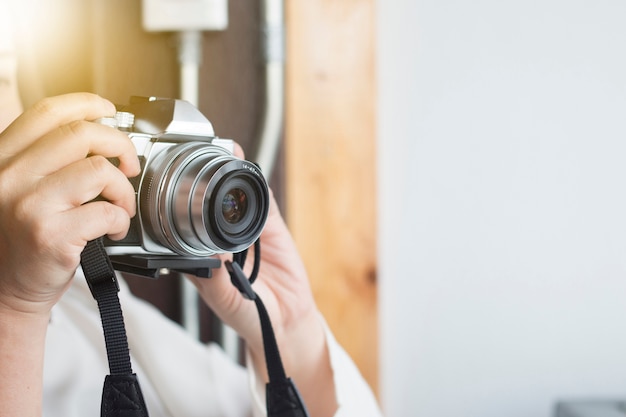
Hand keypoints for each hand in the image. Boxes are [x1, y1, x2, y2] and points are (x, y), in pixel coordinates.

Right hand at [0, 93, 139, 316]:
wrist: (6, 291)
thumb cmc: (20, 240)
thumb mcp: (20, 188)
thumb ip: (46, 160)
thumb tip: (100, 133)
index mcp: (3, 159)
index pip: (47, 113)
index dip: (86, 104)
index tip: (110, 111)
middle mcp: (9, 177)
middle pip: (81, 134)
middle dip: (119, 145)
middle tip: (128, 166)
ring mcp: (28, 206)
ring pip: (99, 170)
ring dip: (123, 190)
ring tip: (120, 206)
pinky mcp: (50, 235)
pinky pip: (106, 212)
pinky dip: (121, 220)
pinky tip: (113, 230)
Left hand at [188, 148, 337, 415]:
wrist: (286, 321)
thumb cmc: (248, 315)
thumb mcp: (225, 300)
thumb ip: (216, 279)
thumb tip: (213, 254)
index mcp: (202, 256)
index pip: (186, 223)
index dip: (178, 203)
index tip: (169, 185)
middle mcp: (221, 239)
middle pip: (210, 202)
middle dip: (204, 178)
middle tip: (196, 154)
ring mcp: (246, 231)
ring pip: (236, 196)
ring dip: (230, 173)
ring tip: (223, 151)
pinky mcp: (271, 229)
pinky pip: (263, 203)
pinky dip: (257, 184)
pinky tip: (249, 168)